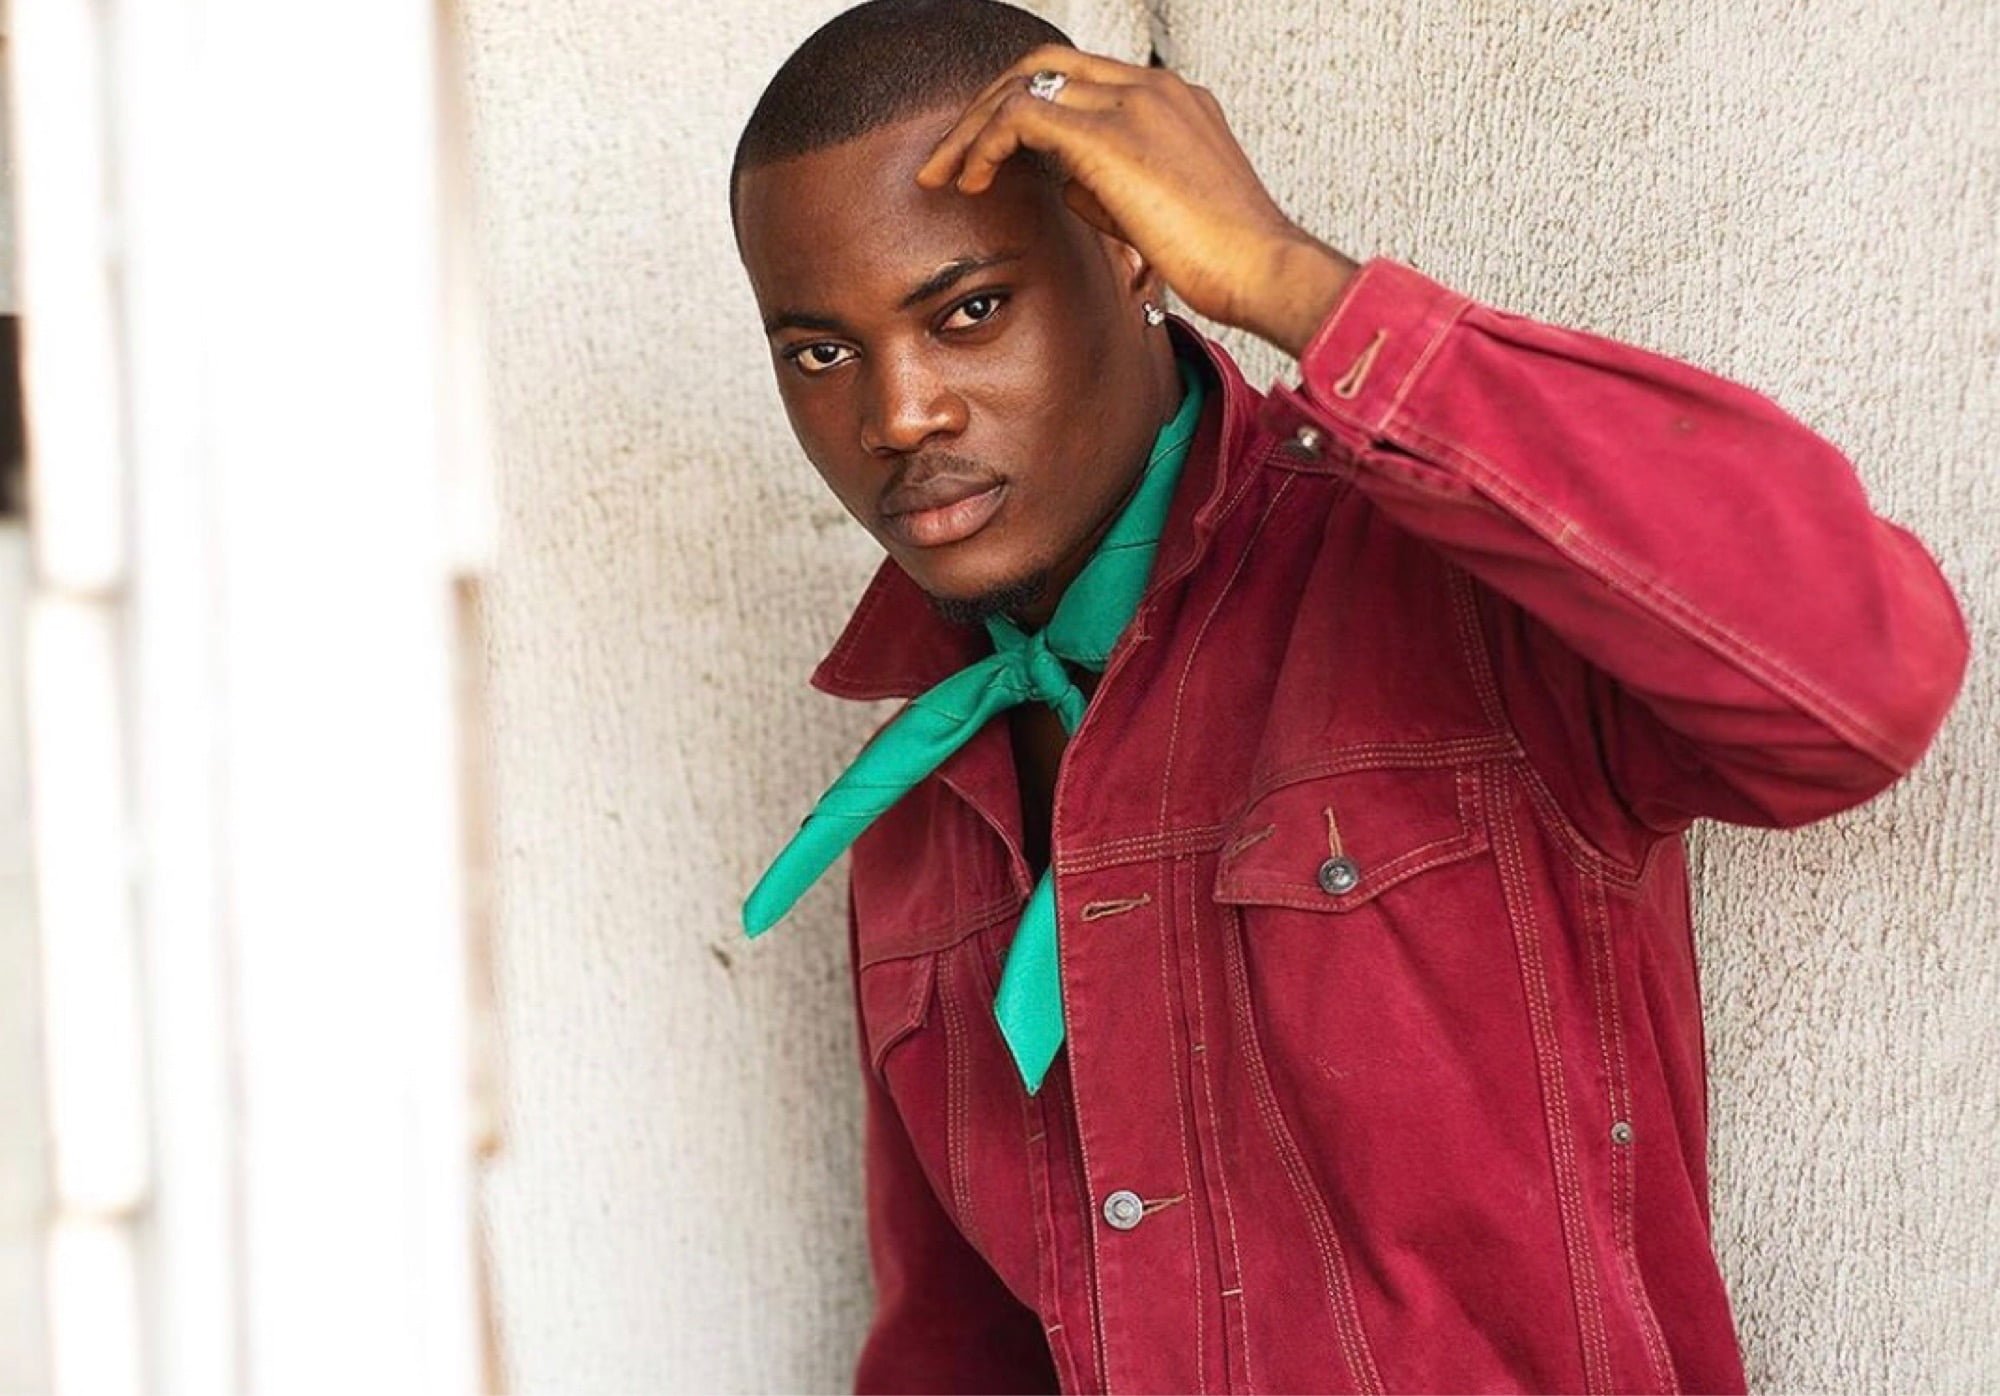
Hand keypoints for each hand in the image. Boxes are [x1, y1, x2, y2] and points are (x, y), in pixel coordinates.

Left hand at [915, 45, 1358, 357]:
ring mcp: (1131, 102)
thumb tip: (1065, 183)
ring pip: (1025, 83)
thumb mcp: (1160, 212)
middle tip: (951, 158)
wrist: (1263, 267)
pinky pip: (1021, 116)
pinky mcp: (1108, 134)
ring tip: (946, 174)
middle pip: (1044, 66)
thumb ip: (1110, 187)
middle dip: (987, 107)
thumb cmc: (1224, 257)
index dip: (1025, 108)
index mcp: (1169, 99)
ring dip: (974, 127)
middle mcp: (1150, 87)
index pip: (1080, 78)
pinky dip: (986, 144)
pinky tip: (972, 180)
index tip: (991, 155)